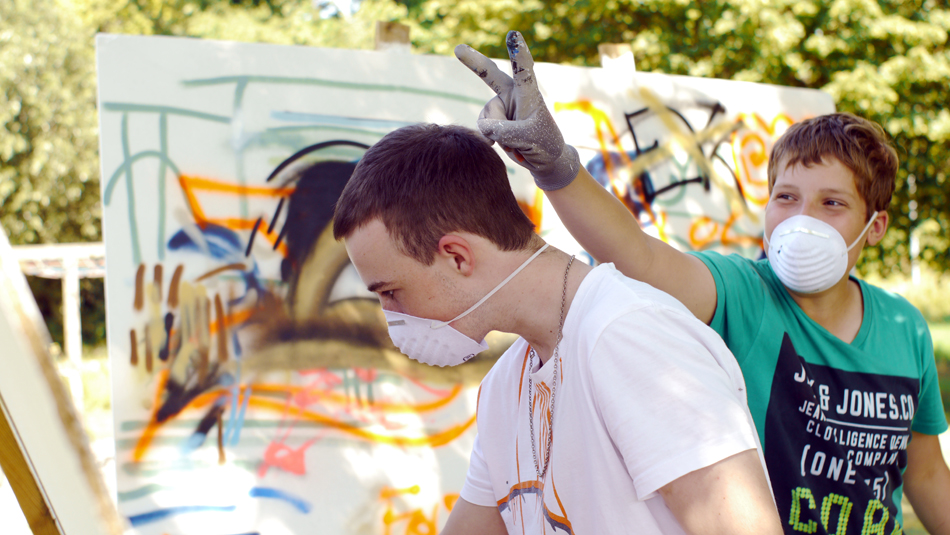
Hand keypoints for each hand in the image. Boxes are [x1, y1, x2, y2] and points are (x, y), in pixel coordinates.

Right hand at [455, 31, 579, 190]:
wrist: (545, 158)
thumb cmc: (545, 143)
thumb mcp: (527, 138)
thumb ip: (504, 130)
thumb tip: (483, 126)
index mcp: (528, 93)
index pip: (523, 70)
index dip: (517, 53)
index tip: (513, 35)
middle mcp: (513, 94)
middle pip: (490, 74)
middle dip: (473, 61)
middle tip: (458, 49)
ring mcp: (502, 106)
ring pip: (486, 118)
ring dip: (497, 133)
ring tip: (516, 142)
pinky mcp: (494, 119)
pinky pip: (483, 127)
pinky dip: (490, 138)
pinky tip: (504, 144)